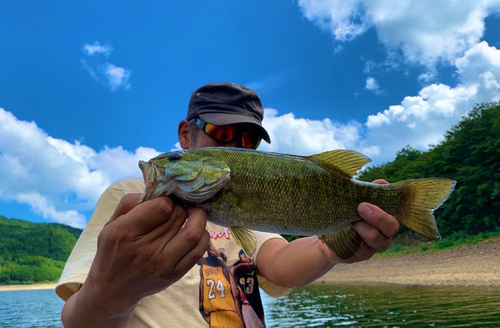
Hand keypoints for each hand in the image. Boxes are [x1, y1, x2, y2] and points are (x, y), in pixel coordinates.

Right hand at [80, 194, 209, 317]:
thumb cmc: (113, 251)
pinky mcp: (173, 275)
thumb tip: (156, 192)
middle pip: (178, 217)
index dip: (167, 200)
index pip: (162, 207)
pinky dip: (202, 236)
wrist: (112, 289)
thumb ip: (130, 203)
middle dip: (182, 206)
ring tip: (193, 214)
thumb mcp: (110, 224)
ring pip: (193, 233)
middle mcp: (144, 249)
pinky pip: (198, 251)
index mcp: (125, 232)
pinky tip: (196, 230)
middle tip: (179, 206)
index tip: (165, 202)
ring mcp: (161, 264)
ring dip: (198, 218)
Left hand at [318, 179, 399, 263]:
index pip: (392, 225)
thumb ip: (372, 193)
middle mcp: (380, 242)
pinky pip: (347, 251)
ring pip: (363, 246)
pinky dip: (340, 240)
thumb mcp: (359, 201)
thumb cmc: (350, 212)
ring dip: (352, 232)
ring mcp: (366, 252)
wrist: (330, 230)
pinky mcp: (351, 258)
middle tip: (356, 210)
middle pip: (378, 237)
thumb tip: (382, 183)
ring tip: (344, 221)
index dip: (379, 216)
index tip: (363, 205)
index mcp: (386, 227)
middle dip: (366, 224)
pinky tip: (335, 232)